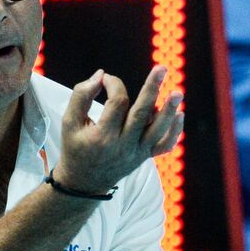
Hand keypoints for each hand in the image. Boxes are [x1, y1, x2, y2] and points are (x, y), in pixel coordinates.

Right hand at [55, 66, 183, 194]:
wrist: (84, 182)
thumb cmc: (76, 146)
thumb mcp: (69, 121)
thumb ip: (81, 95)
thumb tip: (102, 74)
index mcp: (102, 136)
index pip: (117, 103)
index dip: (114, 84)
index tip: (106, 79)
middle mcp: (123, 145)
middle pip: (141, 114)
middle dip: (152, 89)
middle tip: (162, 68)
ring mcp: (137, 152)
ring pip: (157, 130)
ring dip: (168, 110)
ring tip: (177, 92)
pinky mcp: (145, 156)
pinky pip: (165, 145)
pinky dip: (174, 132)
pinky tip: (180, 114)